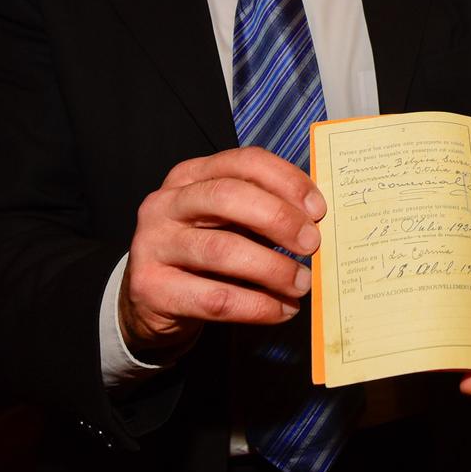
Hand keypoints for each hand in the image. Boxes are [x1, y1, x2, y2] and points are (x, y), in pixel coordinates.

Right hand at [119, 147, 325, 361]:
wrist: (152, 300)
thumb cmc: (204, 254)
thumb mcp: (229, 223)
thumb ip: (264, 214)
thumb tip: (318, 222)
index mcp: (190, 176)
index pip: (243, 162)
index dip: (286, 181)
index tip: (319, 209)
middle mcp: (166, 203)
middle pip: (228, 196)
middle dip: (279, 219)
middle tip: (312, 244)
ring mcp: (152, 244)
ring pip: (222, 250)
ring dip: (273, 268)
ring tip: (302, 283)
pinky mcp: (151, 287)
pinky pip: (215, 298)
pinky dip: (257, 306)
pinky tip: (281, 310)